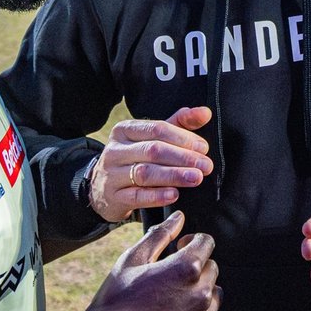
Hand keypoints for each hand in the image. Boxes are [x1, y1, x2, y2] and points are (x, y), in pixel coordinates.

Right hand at [71, 211, 220, 310]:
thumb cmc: (115, 303)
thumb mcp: (132, 260)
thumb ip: (159, 235)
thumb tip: (178, 218)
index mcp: (186, 268)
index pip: (207, 243)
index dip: (192, 242)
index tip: (181, 248)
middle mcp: (199, 294)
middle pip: (212, 269)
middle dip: (195, 268)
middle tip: (171, 277)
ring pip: (213, 297)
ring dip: (198, 294)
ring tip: (171, 300)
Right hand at [89, 106, 213, 222]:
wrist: (105, 189)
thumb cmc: (136, 158)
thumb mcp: (154, 138)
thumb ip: (180, 123)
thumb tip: (205, 113)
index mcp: (125, 130)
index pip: (156, 129)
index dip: (182, 137)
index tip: (203, 148)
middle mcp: (115, 150)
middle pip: (152, 150)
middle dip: (182, 157)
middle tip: (205, 165)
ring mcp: (111, 174)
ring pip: (145, 173)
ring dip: (174, 175)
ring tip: (196, 178)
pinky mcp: (113, 197)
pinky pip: (136, 196)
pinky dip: (157, 196)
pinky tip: (175, 194)